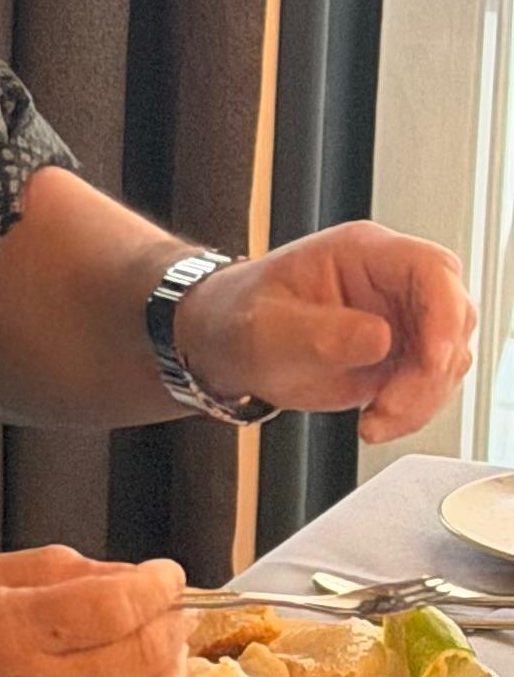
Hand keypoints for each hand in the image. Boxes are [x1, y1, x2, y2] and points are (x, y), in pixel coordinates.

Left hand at [174, 224, 473, 439]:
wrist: (222, 347)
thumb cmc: (236, 320)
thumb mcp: (264, 328)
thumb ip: (320, 333)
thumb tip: (381, 339)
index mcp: (361, 253)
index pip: (431, 269)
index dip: (445, 313)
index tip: (433, 361)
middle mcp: (390, 281)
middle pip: (453, 315)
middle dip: (433, 369)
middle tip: (390, 406)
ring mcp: (400, 318)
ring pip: (448, 355)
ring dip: (424, 397)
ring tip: (375, 421)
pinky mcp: (399, 355)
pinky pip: (430, 383)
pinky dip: (414, 410)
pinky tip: (374, 423)